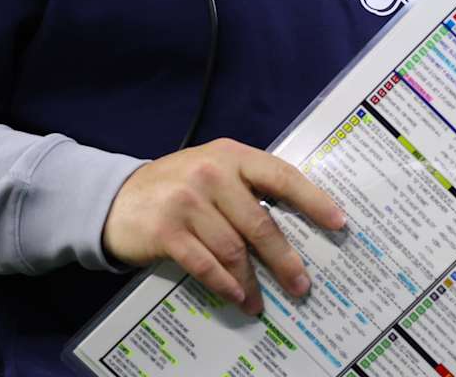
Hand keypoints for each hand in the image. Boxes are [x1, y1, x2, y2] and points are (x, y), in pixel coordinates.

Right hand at [102, 137, 346, 315]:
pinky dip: (224, 285)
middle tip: (302, 285)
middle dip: (284, 259)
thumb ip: (247, 186)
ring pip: (233, 250)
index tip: (338, 222)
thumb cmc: (177, 186)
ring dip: (251, 282)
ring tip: (260, 301)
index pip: (281, 176)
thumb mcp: (212, 170)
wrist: (117, 198)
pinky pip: (206, 265)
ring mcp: (187, 202)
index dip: (313, 200)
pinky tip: (235, 297)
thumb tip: (296, 221)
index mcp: (231, 155)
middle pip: (260, 223)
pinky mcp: (167, 231)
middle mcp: (211, 173)